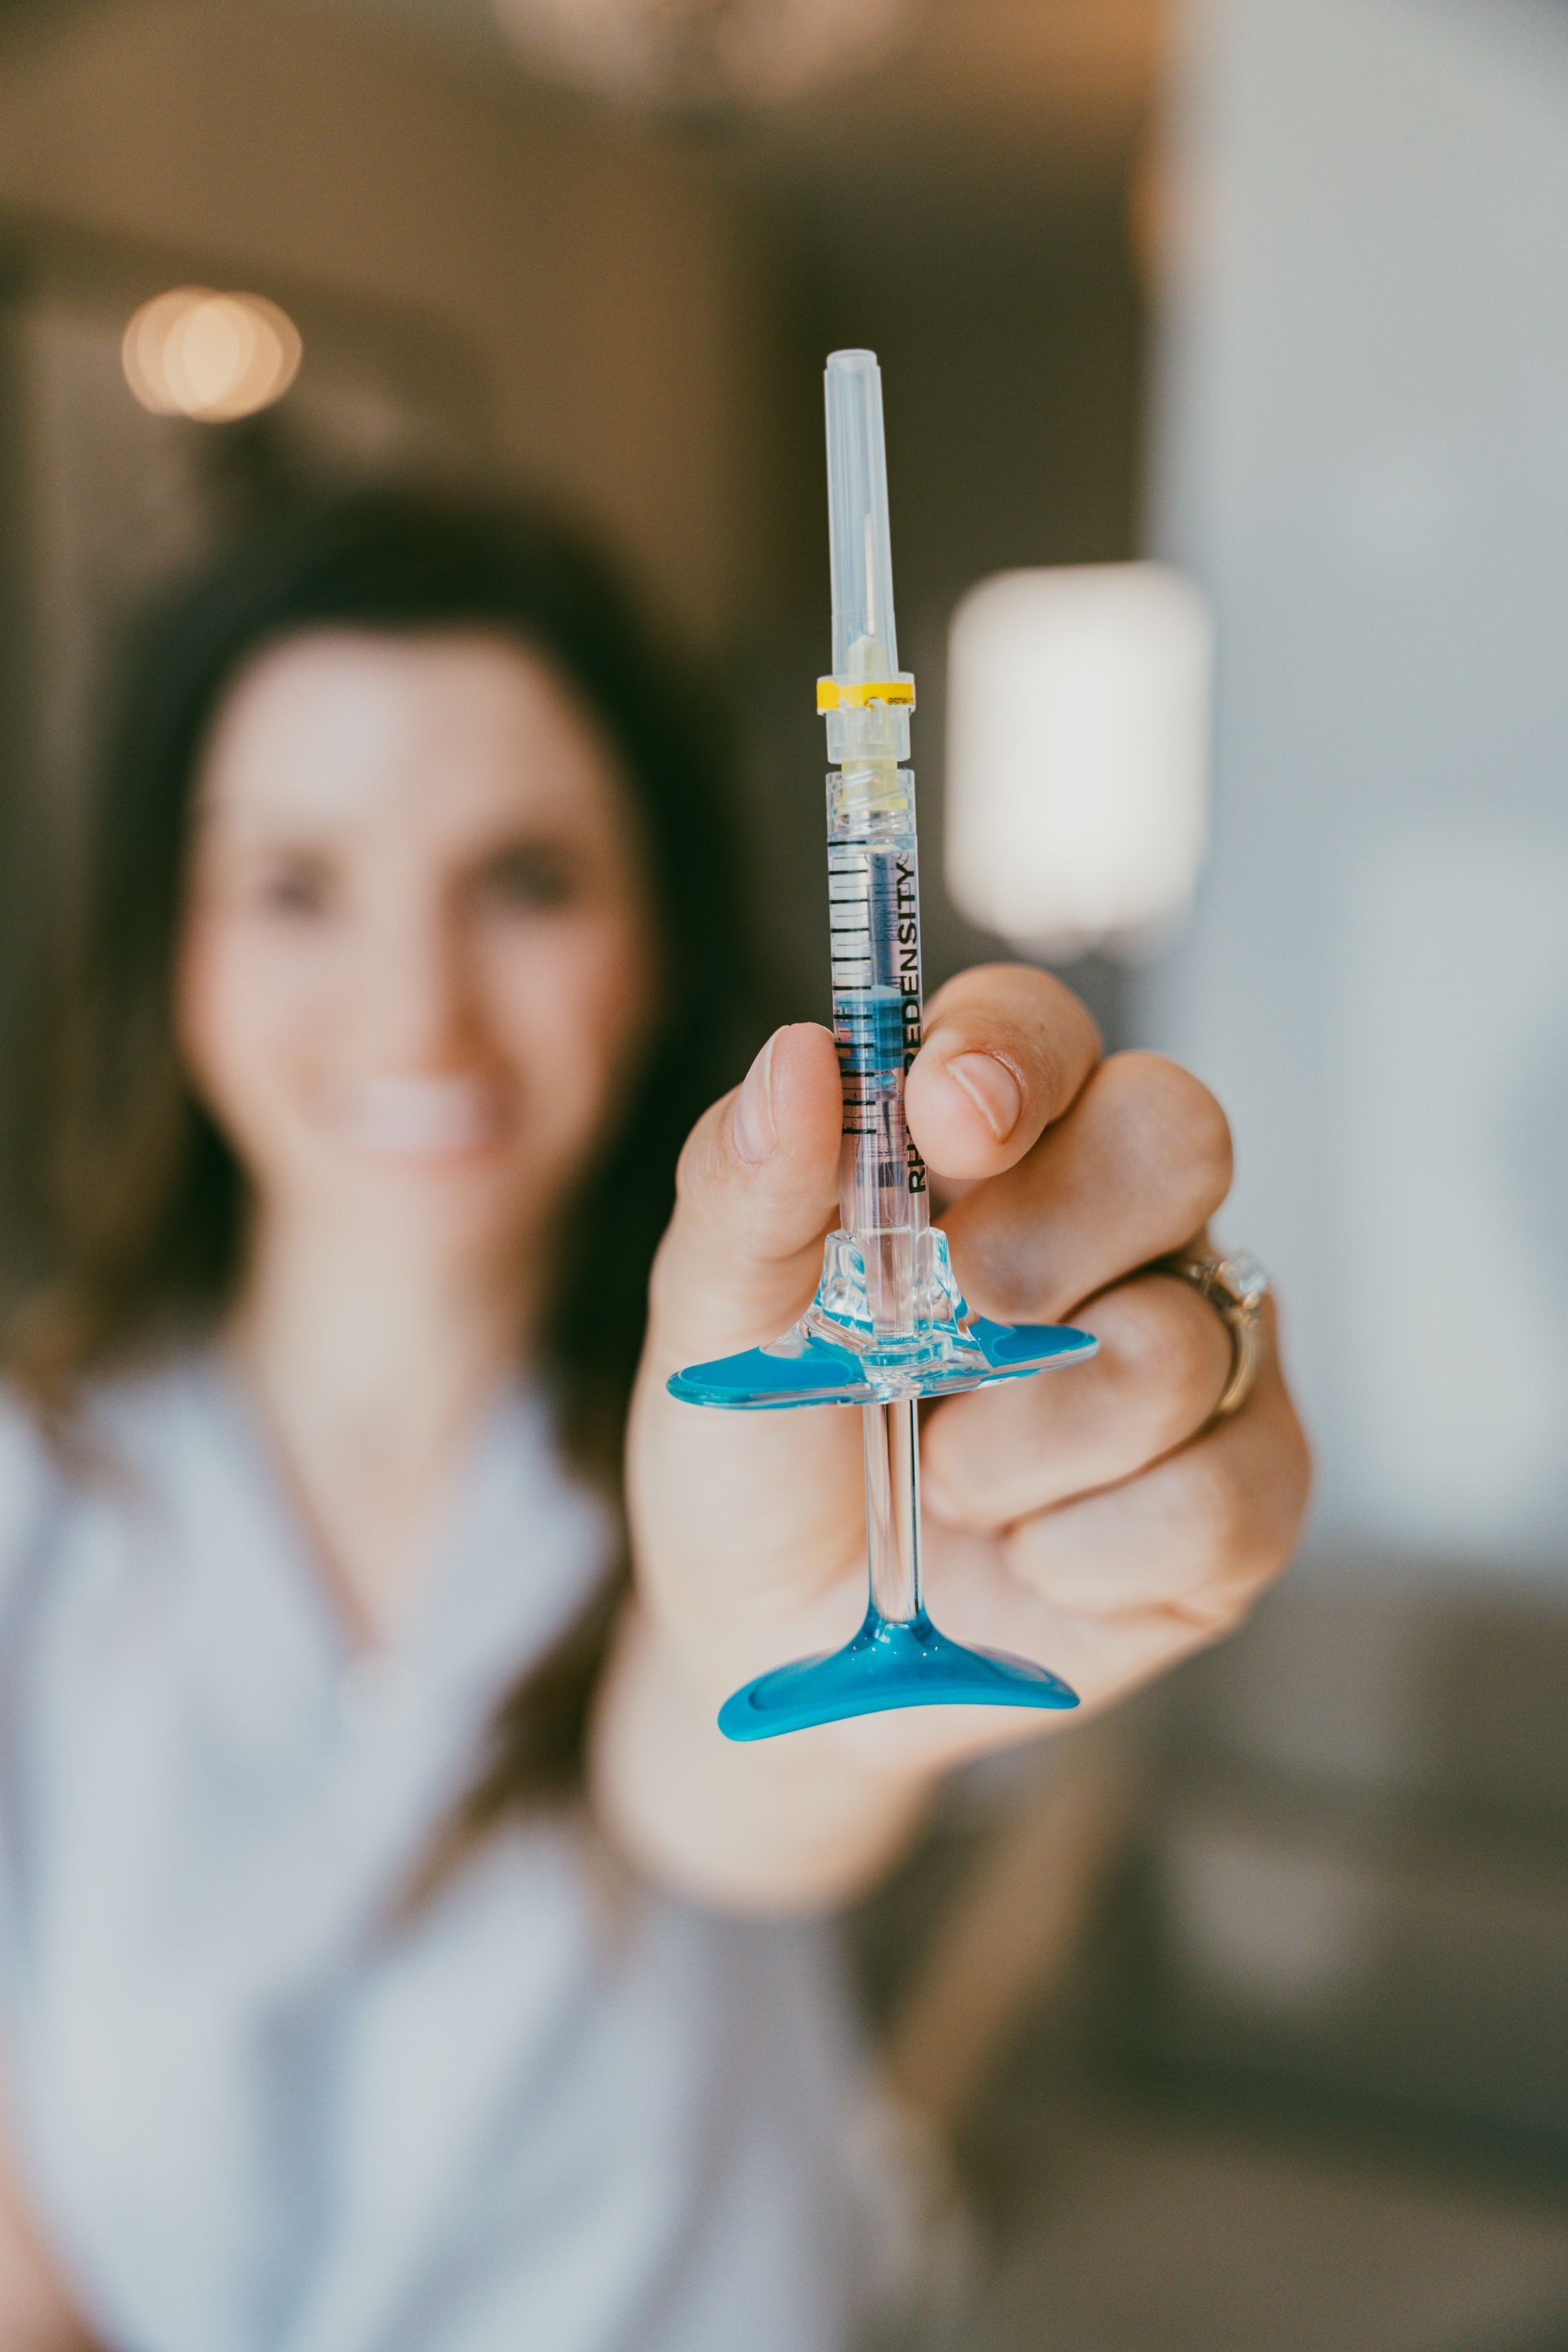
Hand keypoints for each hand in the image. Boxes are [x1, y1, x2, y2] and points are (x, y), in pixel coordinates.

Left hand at [603, 967, 1309, 1898]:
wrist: (779, 1653)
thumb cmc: (752, 1460)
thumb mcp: (711, 1328)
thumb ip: (746, 1190)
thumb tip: (799, 1056)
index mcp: (985, 1151)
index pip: (1044, 1032)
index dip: (1012, 1057)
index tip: (948, 1122)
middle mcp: (1114, 1226)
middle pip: (1177, 1136)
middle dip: (1040, 1248)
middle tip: (938, 1340)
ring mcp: (1199, 1351)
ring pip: (1176, 1342)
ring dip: (1019, 1443)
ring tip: (942, 1482)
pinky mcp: (1247, 1491)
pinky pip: (1217, 1498)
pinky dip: (1083, 1552)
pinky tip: (1023, 1559)